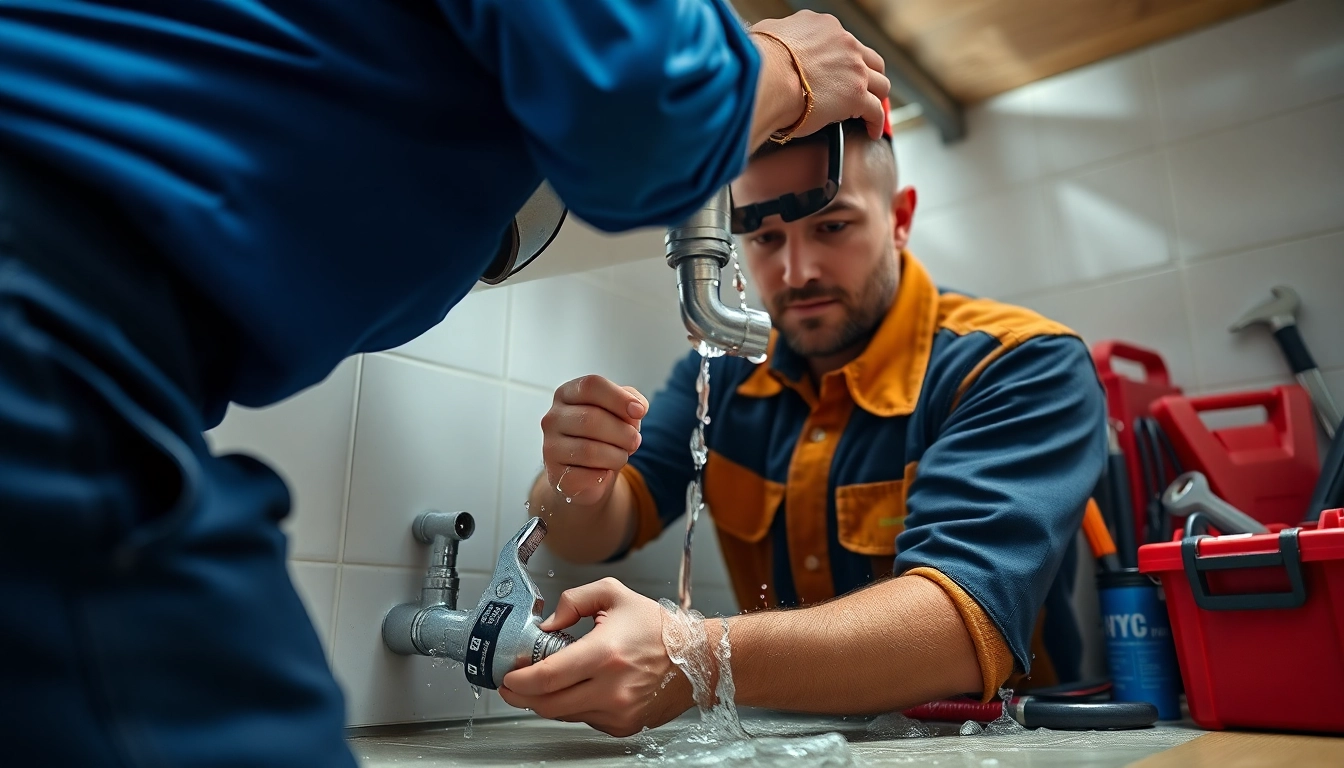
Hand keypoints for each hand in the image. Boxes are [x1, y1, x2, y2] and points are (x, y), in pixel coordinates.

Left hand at [499, 578, 693, 736]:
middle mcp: (611, 689)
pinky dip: (574, 706)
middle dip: (521, 696)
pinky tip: (580, 689)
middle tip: (511, 685)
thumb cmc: (659, 628)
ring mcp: (618, 712)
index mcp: (605, 654)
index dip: (519, 680)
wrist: (698, 658)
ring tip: (543, 683)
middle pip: (547, 705)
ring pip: (564, 715)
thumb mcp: (614, 595)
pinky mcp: (624, 726)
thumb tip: (547, 624)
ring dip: (547, 701)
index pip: (547, 677)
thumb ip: (573, 600)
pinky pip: (585, 719)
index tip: (507, 675)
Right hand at [541, 376, 648, 507]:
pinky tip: (604, 471)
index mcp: (567, 394)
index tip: (639, 411)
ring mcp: (550, 447)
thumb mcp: (620, 410)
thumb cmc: (604, 436)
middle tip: (635, 441)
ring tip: (621, 456)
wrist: (589, 474)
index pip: (591, 386)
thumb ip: (631, 400)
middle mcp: (553, 418)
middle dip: (623, 432)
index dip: (619, 398)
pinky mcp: (555, 475)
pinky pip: (588, 476)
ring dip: (617, 456)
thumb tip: (637, 408)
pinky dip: (605, 475)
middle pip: (591, 418)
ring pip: (590, 451)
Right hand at [751, 11, 889, 140]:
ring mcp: (854, 70)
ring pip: (880, 83)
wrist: (768, 77)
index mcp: (825, 27)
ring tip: (870, 110)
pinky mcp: (857, 97)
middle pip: (870, 61)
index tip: (838, 71)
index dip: (843, 59)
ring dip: (876, 97)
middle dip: (868, 75)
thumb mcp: (770, 32)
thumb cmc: (761, 60)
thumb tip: (772, 45)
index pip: (844, 43)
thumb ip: (780, 37)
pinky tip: (872, 130)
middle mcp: (845, 44)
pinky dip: (876, 122)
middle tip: (862, 89)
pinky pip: (876, 111)